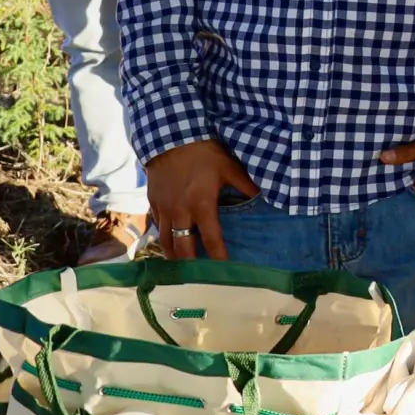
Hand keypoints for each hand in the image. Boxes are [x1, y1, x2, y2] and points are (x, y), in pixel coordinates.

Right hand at [148, 139, 257, 260]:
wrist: (170, 138)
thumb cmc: (204, 153)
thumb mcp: (229, 168)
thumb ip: (245, 186)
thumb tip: (262, 197)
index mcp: (201, 205)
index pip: (211, 238)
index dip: (218, 256)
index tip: (224, 269)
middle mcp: (180, 212)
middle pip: (183, 248)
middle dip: (191, 264)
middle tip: (199, 276)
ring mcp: (163, 209)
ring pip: (166, 241)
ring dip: (174, 256)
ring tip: (181, 267)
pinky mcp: (152, 202)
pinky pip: (157, 226)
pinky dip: (164, 238)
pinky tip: (169, 242)